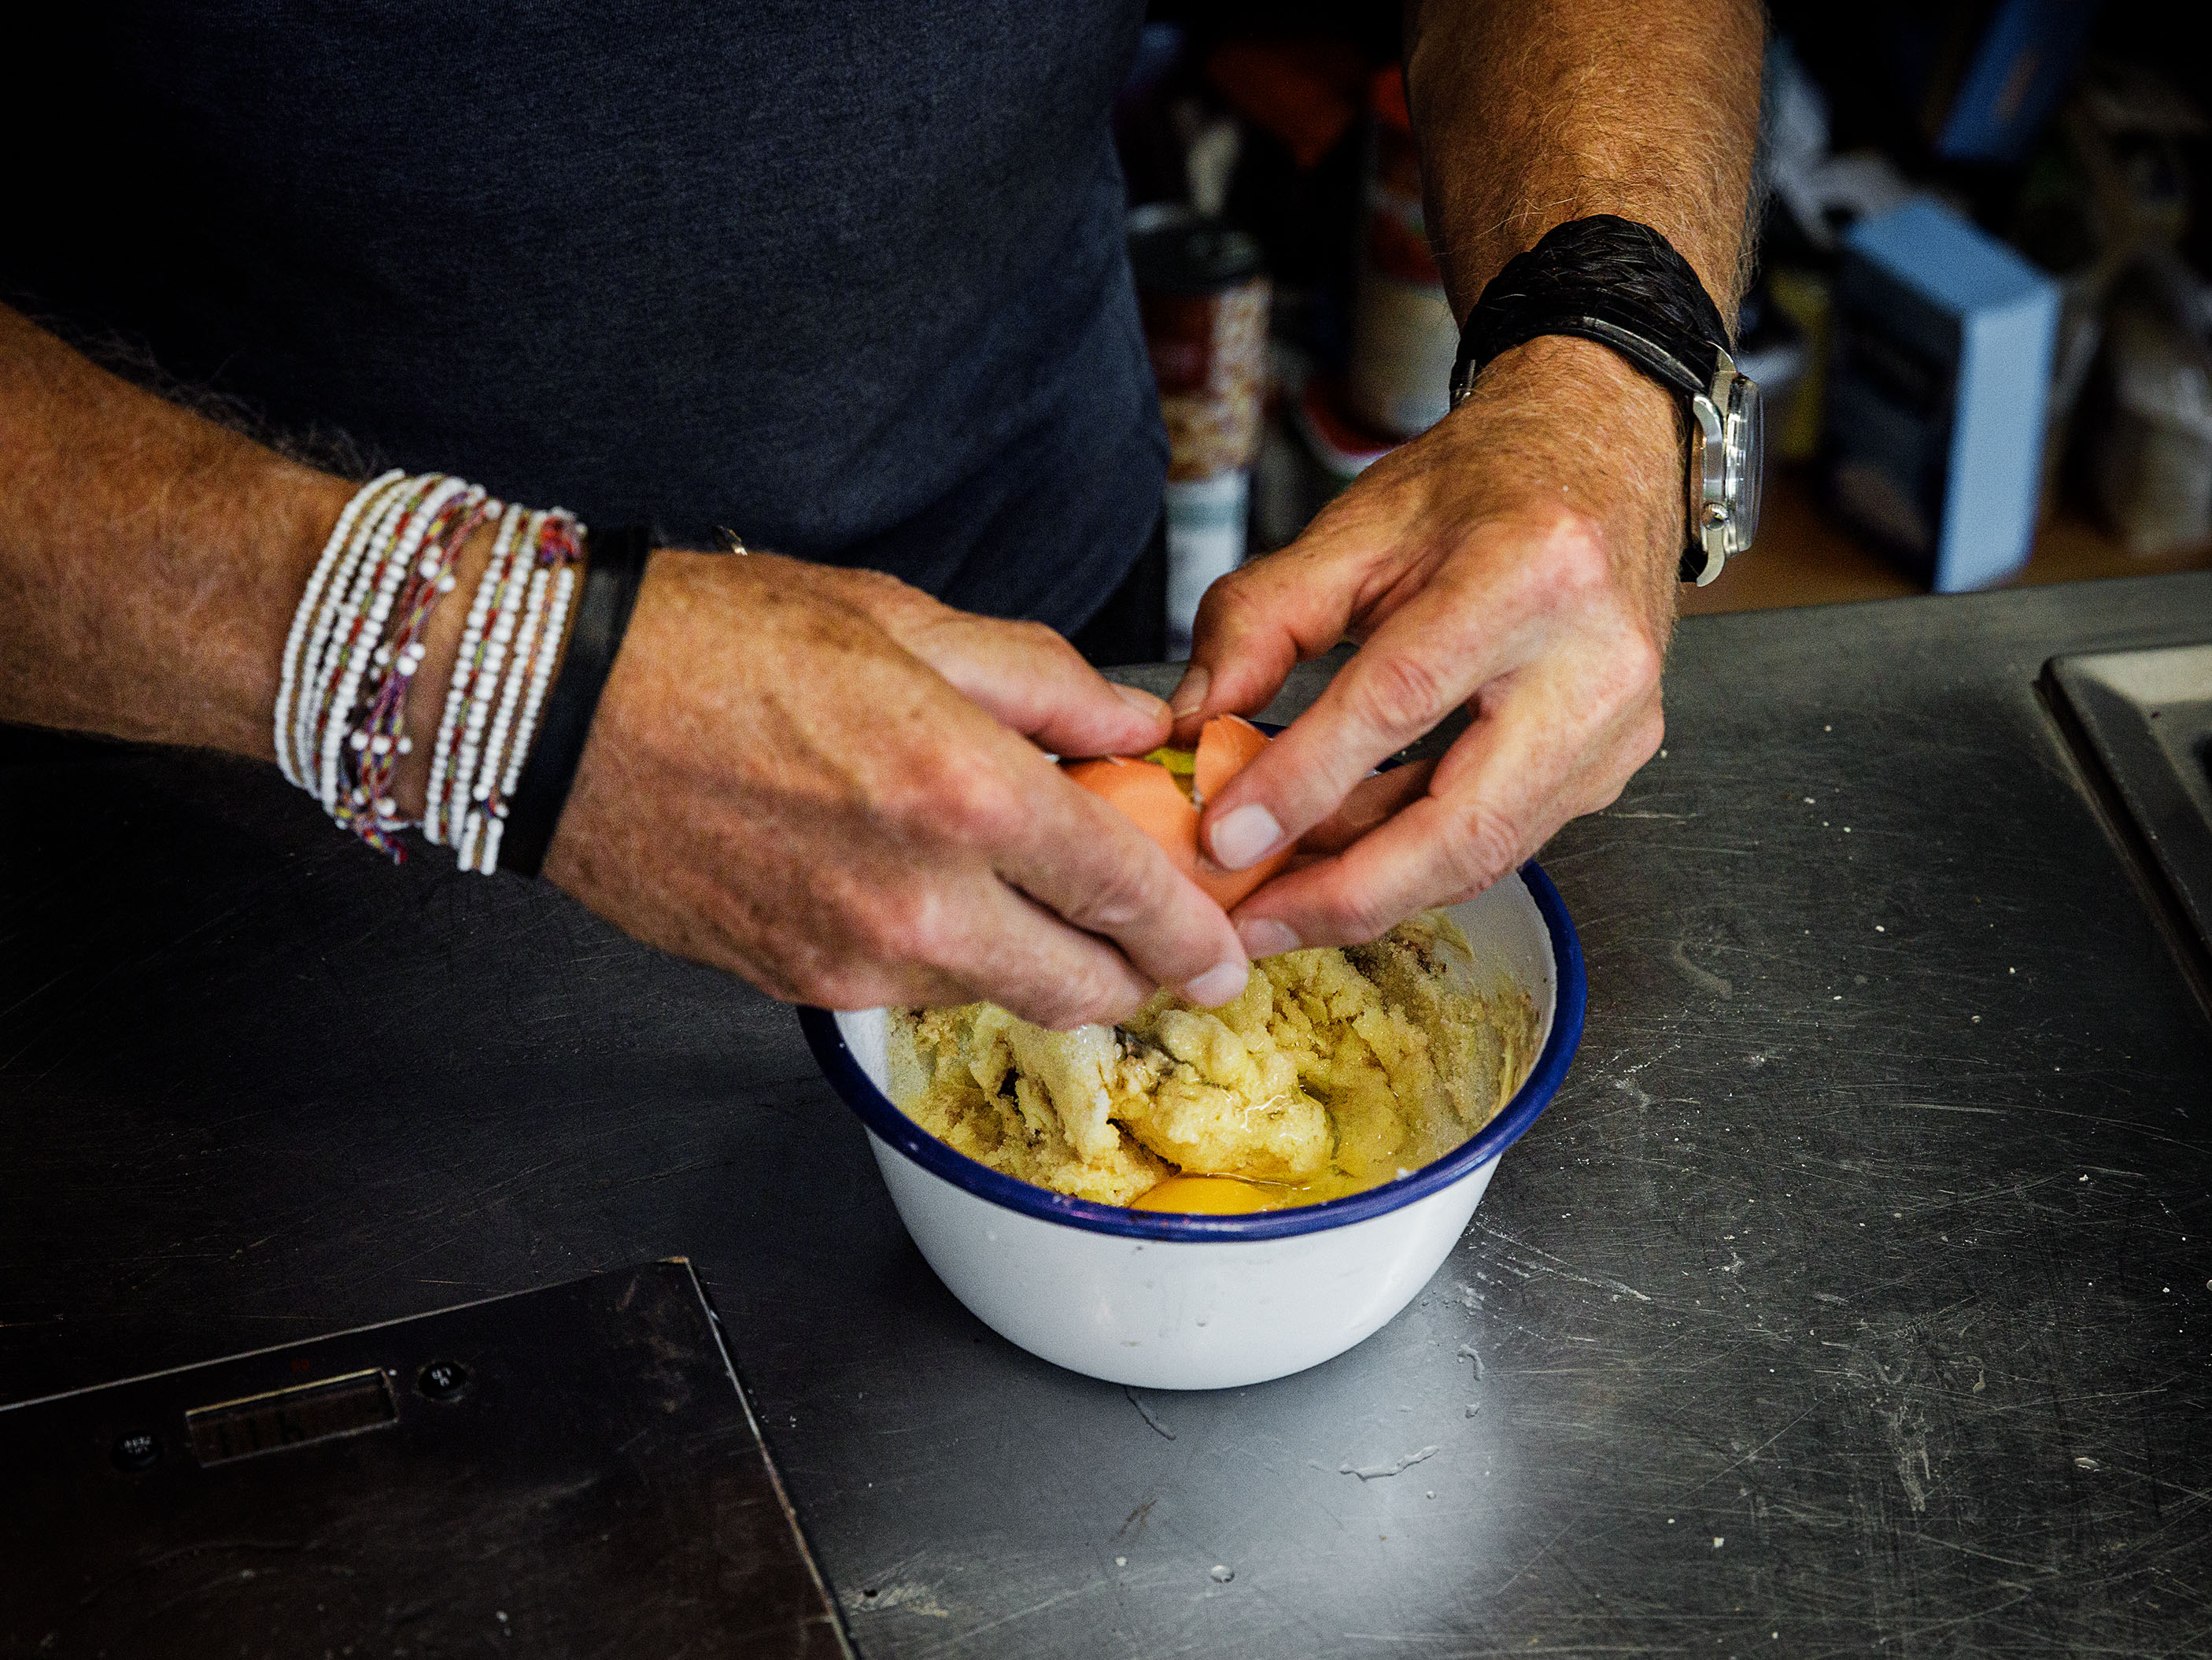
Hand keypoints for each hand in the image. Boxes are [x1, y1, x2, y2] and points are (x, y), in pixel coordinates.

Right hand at [533, 551, 1250, 1027]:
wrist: (558, 712)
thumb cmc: (716, 642)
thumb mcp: (904, 623)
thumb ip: (1044, 684)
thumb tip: (1135, 731)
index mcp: (962, 792)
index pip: (1129, 896)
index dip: (1194, 933)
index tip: (1224, 946)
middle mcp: (919, 899)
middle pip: (1083, 989)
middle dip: (1138, 974)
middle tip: (1157, 939)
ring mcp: (854, 956)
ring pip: (1001, 996)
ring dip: (1042, 962)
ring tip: (1031, 889)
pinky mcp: (798, 984)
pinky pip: (915, 989)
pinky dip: (954, 956)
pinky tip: (932, 889)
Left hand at [1173, 336, 1679, 953]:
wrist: (1606, 455)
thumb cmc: (1484, 483)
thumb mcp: (1356, 526)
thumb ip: (1261, 621)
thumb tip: (1194, 725)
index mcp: (1529, 573)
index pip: (1400, 701)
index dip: (1305, 782)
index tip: (1225, 839)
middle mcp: (1595, 661)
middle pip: (1463, 825)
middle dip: (1346, 894)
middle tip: (1251, 925)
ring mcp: (1619, 725)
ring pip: (1485, 853)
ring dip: (1373, 888)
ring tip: (1277, 899)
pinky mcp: (1615, 764)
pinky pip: (1502, 839)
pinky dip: (1414, 859)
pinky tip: (1342, 860)